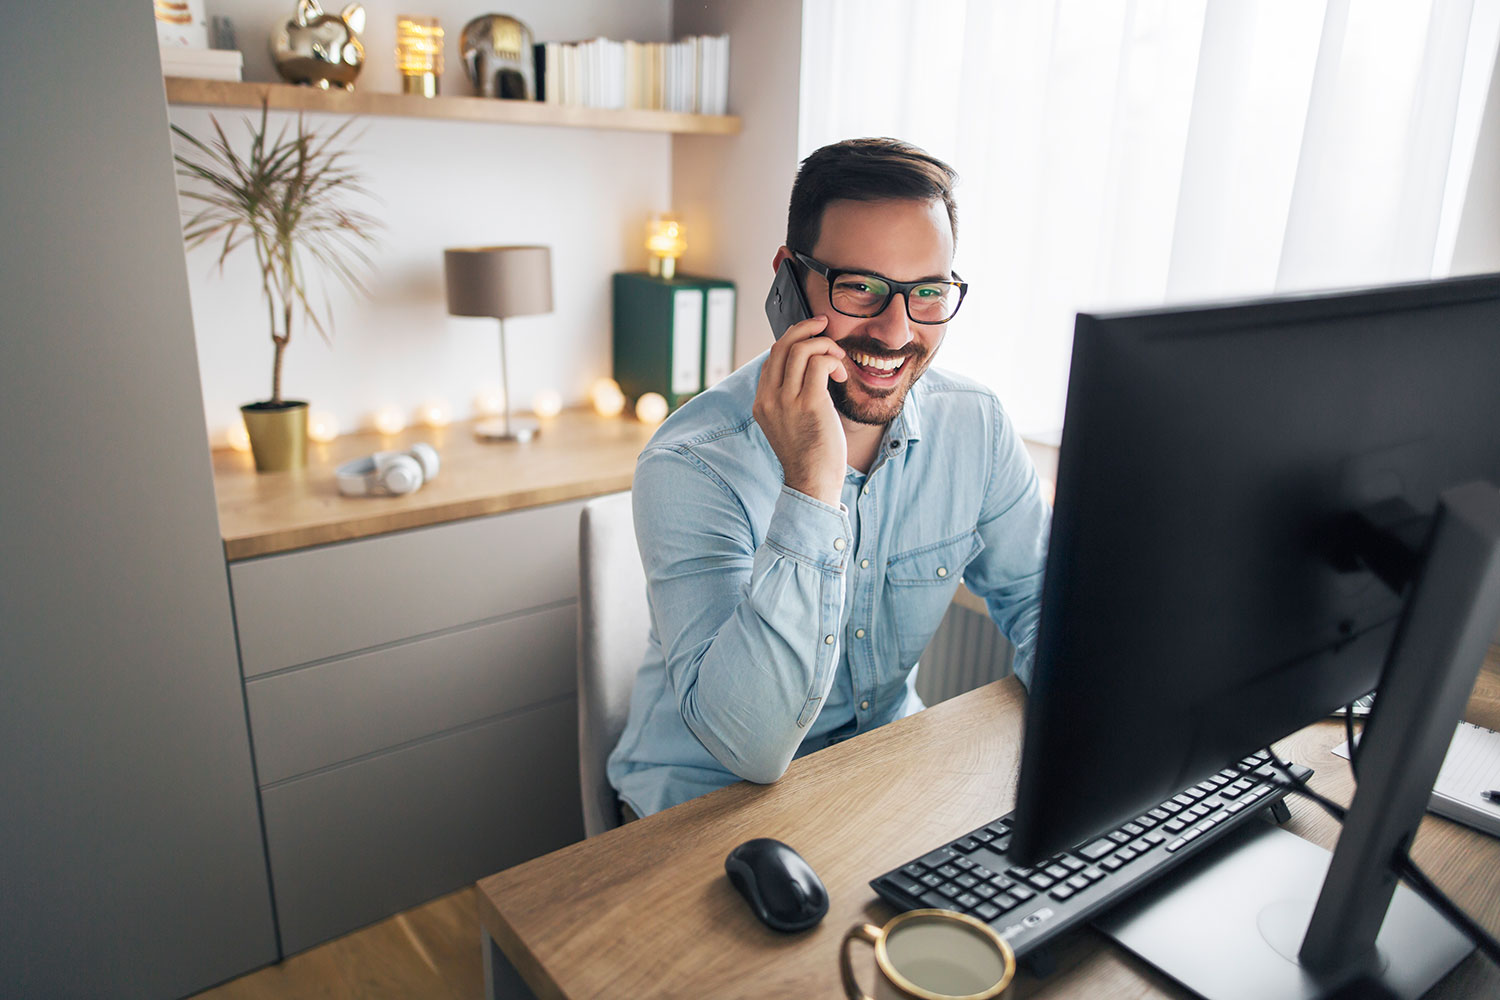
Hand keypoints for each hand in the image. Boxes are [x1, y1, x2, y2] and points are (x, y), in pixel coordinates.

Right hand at [753, 314, 847, 504]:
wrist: (812, 483)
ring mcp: (786, 401)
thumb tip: (809, 370)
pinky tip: (841, 375)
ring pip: (800, 349)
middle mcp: (768, 399)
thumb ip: (790, 398)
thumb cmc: (808, 455)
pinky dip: (833, 360)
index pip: (772, 358)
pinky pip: (819, 363)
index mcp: (761, 402)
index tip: (812, 339)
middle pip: (781, 346)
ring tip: (838, 360)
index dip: (792, 342)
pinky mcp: (808, 404)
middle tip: (825, 326)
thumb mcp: (790, 423)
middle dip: (806, 329)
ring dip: (824, 346)